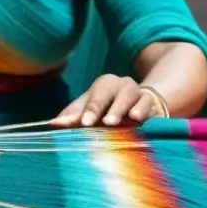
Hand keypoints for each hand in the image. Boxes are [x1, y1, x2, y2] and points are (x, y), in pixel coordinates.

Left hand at [50, 75, 166, 128]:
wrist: (138, 108)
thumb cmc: (107, 110)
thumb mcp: (89, 111)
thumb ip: (73, 117)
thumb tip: (54, 123)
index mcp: (104, 84)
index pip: (95, 96)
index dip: (90, 109)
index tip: (85, 123)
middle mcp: (122, 85)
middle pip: (115, 92)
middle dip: (110, 108)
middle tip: (106, 122)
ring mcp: (139, 93)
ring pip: (134, 96)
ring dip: (129, 108)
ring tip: (126, 119)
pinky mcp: (153, 105)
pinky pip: (151, 106)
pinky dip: (146, 112)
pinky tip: (140, 120)